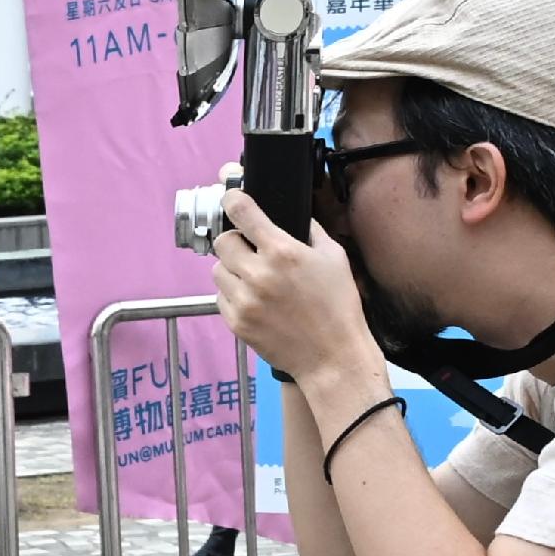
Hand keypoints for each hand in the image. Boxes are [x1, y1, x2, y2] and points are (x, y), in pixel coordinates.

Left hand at [208, 188, 376, 394]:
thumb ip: (310, 231)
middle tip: (250, 250)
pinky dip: (232, 295)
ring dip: (232, 269)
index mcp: (282, 252)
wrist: (332, 357)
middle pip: (222, 241)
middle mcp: (258, 274)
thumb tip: (293, 215)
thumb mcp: (334, 257)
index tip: (232, 198)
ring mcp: (244, 300)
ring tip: (255, 279)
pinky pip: (220, 297)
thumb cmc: (338, 307)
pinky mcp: (237, 323)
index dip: (233, 199)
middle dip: (235, 241)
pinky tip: (255, 301)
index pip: (241, 212)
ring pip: (217, 270)